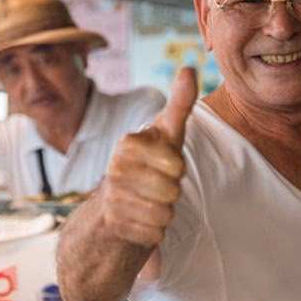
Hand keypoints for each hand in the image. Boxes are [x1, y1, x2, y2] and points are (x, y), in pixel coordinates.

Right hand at [99, 67, 197, 246]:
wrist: (111, 212)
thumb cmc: (147, 168)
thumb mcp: (165, 135)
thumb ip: (179, 104)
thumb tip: (189, 67)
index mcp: (129, 143)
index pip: (176, 163)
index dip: (177, 169)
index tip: (163, 165)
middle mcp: (115, 167)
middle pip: (173, 190)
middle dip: (171, 194)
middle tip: (155, 188)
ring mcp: (112, 196)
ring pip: (164, 214)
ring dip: (163, 214)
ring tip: (147, 204)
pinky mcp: (113, 224)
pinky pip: (154, 233)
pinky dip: (152, 232)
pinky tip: (138, 221)